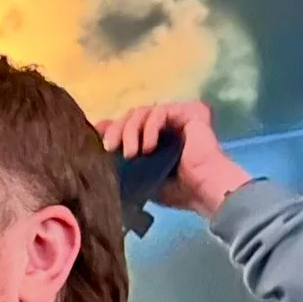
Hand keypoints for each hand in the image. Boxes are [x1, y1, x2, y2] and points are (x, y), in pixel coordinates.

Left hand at [96, 101, 252, 218]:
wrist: (204, 190)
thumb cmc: (178, 189)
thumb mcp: (141, 176)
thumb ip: (122, 162)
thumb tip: (98, 153)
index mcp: (155, 137)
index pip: (126, 123)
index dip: (109, 127)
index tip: (98, 140)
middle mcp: (165, 124)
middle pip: (130, 115)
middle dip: (116, 130)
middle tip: (111, 149)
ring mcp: (177, 116)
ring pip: (141, 111)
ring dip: (130, 131)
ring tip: (133, 154)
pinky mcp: (188, 111)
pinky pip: (160, 111)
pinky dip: (150, 127)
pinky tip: (149, 147)